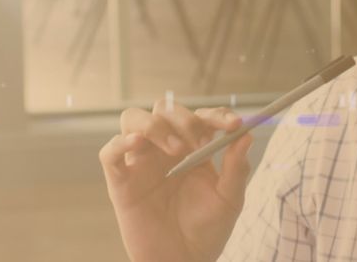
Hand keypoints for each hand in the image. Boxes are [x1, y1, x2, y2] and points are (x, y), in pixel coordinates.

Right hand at [99, 100, 254, 261]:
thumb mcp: (229, 200)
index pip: (200, 116)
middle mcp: (164, 149)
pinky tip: (136, 144)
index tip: (234, 124)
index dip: (217, 114)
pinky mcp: (120, 182)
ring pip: (133, 119)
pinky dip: (119, 142)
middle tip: (202, 143)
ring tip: (176, 149)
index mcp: (192, 148)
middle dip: (186, 120)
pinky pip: (109, 153)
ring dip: (155, 125)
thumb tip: (247, 135)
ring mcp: (140, 162)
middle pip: (165, 110)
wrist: (184, 261)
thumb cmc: (207, 231)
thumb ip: (236, 168)